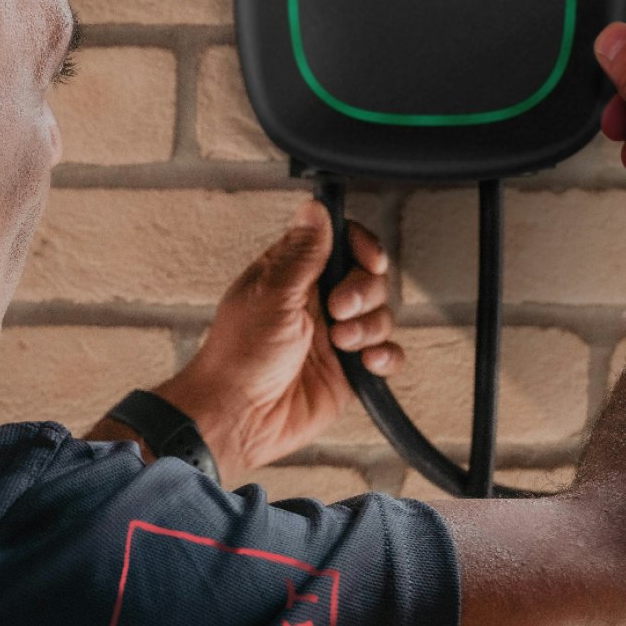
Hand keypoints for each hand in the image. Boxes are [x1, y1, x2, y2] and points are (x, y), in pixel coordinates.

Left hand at [145, 199, 401, 474]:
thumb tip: (315, 209)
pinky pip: (386, 354)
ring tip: (339, 344)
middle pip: (368, 278)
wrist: (239, 417)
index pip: (340, 243)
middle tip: (337, 311)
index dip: (361, 246)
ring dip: (368, 327)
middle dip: (363, 292)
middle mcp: (316, 302)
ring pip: (380, 315)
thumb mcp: (271, 295)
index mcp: (292, 275)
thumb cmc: (239, 357)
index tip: (368, 259)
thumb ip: (301, 253)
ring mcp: (335, 336)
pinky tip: (367, 362)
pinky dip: (385, 356)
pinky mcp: (348, 370)